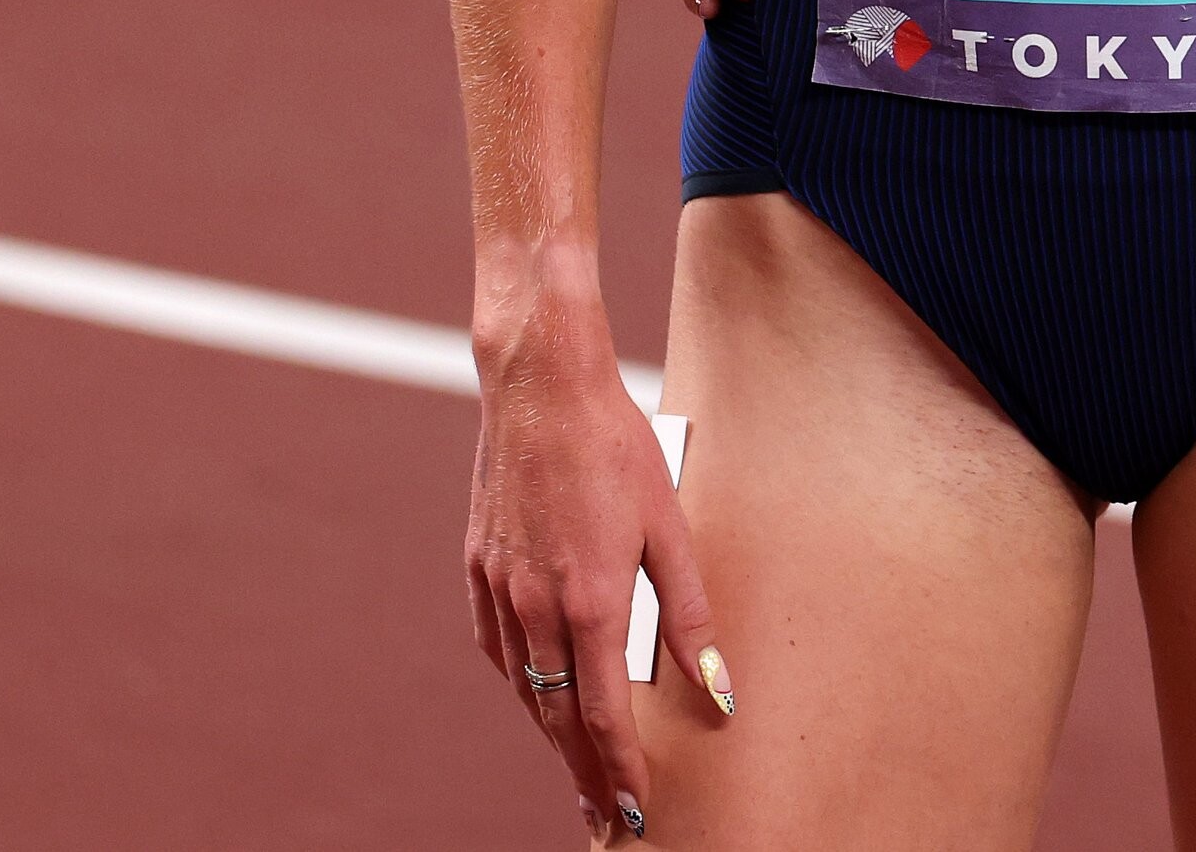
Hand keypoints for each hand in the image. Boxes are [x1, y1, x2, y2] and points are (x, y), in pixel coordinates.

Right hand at [465, 312, 729, 836]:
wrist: (540, 386)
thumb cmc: (615, 446)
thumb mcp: (670, 526)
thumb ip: (690, 615)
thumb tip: (718, 686)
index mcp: (591, 601)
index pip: (603, 713)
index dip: (619, 767)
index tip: (634, 808)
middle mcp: (537, 607)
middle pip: (557, 716)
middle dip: (582, 770)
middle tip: (601, 812)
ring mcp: (500, 589)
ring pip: (524, 688)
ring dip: (549, 733)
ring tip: (575, 764)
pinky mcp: (478, 568)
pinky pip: (498, 647)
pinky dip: (520, 681)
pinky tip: (534, 692)